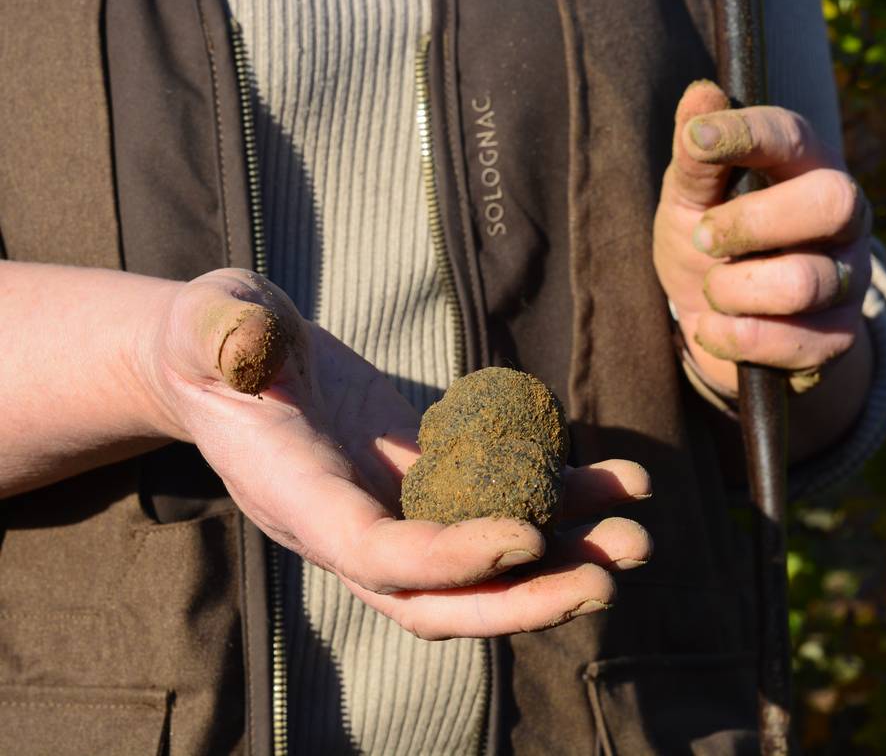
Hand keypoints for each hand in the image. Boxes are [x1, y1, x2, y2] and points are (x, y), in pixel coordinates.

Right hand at [143, 268, 652, 639]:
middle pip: (439, 599)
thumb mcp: (211, 323)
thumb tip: (246, 341)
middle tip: (606, 581)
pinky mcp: (423, 476)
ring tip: (635, 538)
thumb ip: (223, 335)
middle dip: (522, 600)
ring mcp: (390, 506)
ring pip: (480, 564)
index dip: (450, 559)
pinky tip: (611, 484)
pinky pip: (493, 503)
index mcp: (298, 497)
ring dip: (560, 558)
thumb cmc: (215, 336)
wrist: (233, 357)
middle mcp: (348, 523)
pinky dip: (553, 500)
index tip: (525, 535)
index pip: (377, 557)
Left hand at [653, 81, 871, 394]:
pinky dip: (732, 337)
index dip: (747, 133)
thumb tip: (701, 94)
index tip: (696, 139)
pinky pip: (789, 342)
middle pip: (831, 202)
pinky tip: (714, 326)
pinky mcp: (836, 336)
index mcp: (806, 170)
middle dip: (751, 223)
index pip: (793, 136)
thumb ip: (695, 157)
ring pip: (802, 281)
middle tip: (702, 238)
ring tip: (710, 291)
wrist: (716, 325)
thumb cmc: (708, 246)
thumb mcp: (688, 200)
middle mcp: (843, 218)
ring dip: (731, 290)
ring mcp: (848, 277)